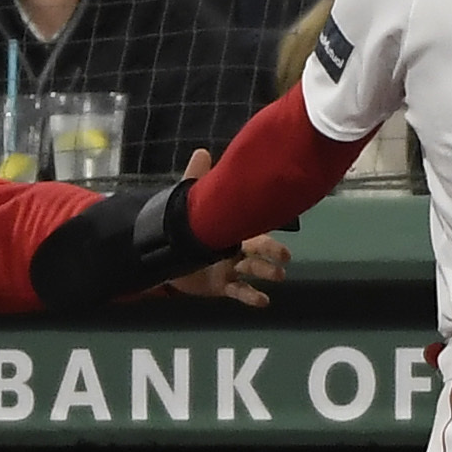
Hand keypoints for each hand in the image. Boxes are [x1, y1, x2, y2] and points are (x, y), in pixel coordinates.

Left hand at [162, 147, 287, 306]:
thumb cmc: (187, 230)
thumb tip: (202, 151)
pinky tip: (264, 301)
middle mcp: (235, 249)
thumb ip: (197, 178)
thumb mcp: (192, 203)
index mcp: (232, 230)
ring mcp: (230, 268)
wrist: (166, 257)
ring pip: (252, 269)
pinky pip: (239, 292)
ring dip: (266, 272)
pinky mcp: (220, 286)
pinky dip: (253, 297)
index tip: (282, 224)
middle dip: (272, 251)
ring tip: (279, 275)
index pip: (254, 227)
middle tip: (285, 256)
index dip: (267, 227)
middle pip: (258, 248)